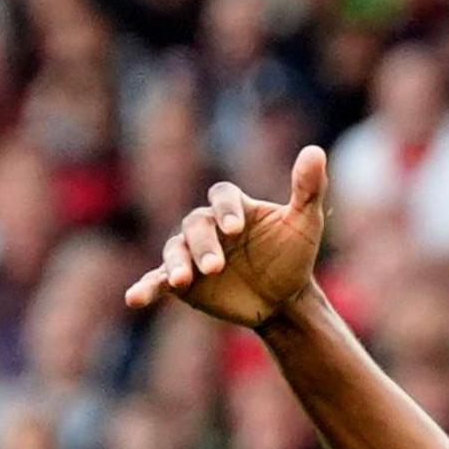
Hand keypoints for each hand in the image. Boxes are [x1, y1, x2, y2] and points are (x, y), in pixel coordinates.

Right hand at [122, 146, 330, 329]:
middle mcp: (207, 226)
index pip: (221, 196)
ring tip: (181, 280)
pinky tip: (133, 298)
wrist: (284, 298)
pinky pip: (157, 281)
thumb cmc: (293, 255)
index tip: (235, 229)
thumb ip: (308, 188)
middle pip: (196, 226)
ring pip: (175, 250)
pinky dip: (145, 288)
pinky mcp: (181, 282)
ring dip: (176, 264)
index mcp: (233, 208)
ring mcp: (190, 253)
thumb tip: (315, 150)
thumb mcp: (304, 223)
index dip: (225, 209)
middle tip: (216, 267)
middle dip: (203, 245)